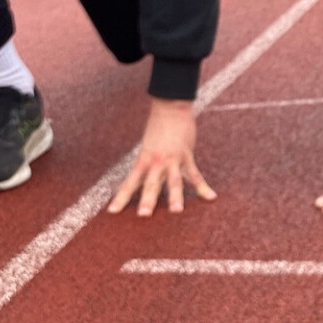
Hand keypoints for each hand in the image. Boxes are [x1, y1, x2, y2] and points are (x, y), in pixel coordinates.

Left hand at [107, 98, 215, 216]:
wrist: (171, 107)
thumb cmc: (158, 127)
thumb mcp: (147, 147)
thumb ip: (148, 164)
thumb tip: (144, 179)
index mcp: (143, 160)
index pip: (130, 183)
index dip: (121, 198)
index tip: (112, 212)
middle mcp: (156, 162)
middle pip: (151, 184)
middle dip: (147, 200)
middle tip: (143, 215)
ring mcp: (173, 160)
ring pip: (174, 181)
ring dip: (175, 197)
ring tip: (176, 211)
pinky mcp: (187, 156)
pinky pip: (195, 175)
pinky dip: (203, 187)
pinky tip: (210, 197)